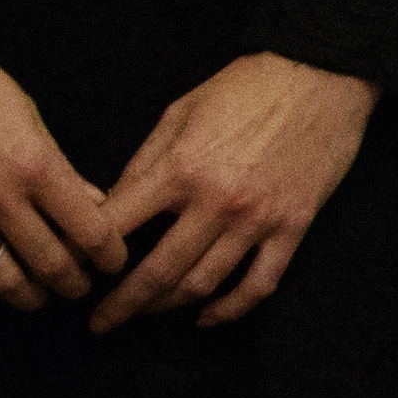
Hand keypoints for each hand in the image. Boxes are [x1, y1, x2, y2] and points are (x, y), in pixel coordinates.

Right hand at [0, 10, 123, 309]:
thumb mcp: (29, 114)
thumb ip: (59, 166)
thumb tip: (91, 203)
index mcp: (36, 163)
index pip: (89, 229)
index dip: (109, 256)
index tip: (114, 264)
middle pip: (49, 263)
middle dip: (73, 285)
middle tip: (81, 289)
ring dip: (25, 299)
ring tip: (38, 299)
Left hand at [89, 51, 374, 330]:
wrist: (323, 73)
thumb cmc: (248, 86)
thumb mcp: (180, 111)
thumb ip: (144, 161)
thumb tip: (112, 206)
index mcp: (180, 168)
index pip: (116, 227)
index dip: (86, 255)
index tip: (74, 270)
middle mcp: (216, 201)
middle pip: (156, 272)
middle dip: (120, 305)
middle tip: (99, 324)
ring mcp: (257, 218)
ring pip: (203, 284)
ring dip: (167, 308)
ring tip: (146, 313)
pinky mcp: (293, 226)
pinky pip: (259, 283)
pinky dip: (230, 309)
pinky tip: (207, 316)